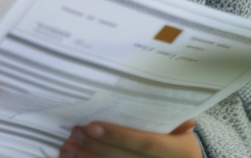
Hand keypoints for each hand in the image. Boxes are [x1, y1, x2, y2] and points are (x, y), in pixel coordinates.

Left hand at [59, 119, 200, 157]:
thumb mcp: (182, 132)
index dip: (119, 136)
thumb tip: (158, 100)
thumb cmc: (180, 145)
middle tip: (74, 133)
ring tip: (68, 147)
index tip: (92, 126)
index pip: (146, 143)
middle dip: (96, 147)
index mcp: (178, 150)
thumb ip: (172, 119)